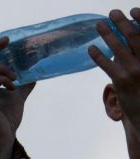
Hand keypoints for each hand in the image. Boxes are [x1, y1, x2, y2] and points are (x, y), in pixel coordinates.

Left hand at [91, 10, 139, 127]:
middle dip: (122, 22)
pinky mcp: (121, 82)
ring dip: (108, 34)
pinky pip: (107, 65)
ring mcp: (135, 71)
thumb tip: (131, 37)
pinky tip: (91, 48)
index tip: (134, 9)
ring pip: (119, 48)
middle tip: (113, 12)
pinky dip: (98, 55)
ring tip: (99, 24)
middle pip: (134, 36)